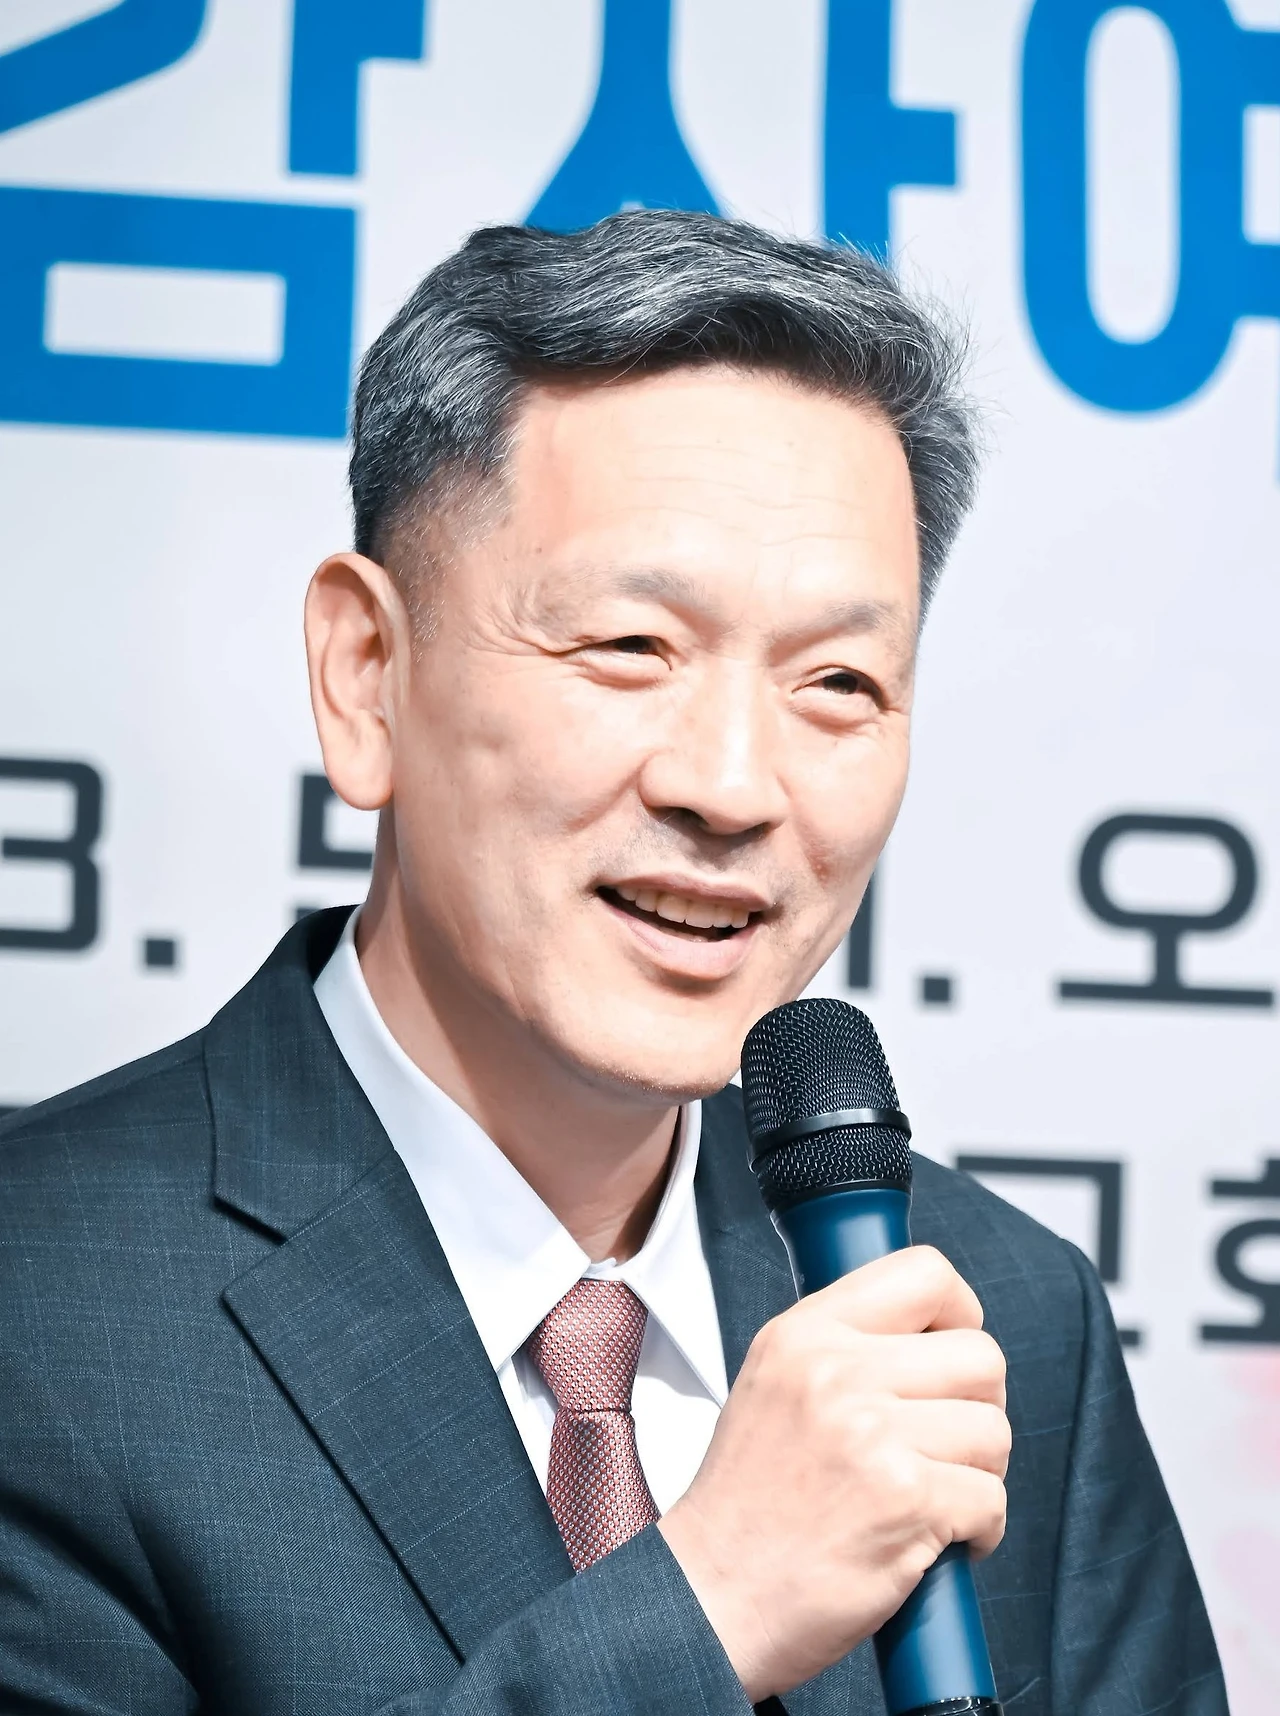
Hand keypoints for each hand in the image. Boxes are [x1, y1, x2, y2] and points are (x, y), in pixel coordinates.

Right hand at [658, 1245, 1007, 1702]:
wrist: (712, 1599)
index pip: (925, 1273)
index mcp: (805, 1333)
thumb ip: (843, 1348)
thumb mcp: (772, 1385)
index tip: (948, 1356)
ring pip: (994, 1430)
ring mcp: (872, 1433)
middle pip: (980, 1356)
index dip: (959, 1314)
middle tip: (943, 1445)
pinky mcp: (906, 1500)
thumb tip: (933, 1334)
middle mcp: (837, 1371)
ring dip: (978, 1474)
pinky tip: (931, 1540)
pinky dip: (977, 1530)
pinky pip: (992, 1499)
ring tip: (929, 1496)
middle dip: (978, 1408)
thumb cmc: (746, 1507)